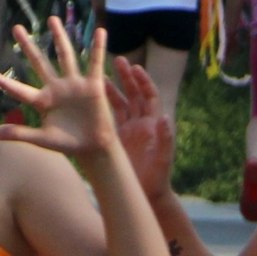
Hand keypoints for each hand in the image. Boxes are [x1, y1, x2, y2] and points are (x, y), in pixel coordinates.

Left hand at [0, 20, 118, 156]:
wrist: (93, 148)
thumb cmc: (68, 144)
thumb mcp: (43, 140)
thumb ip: (21, 134)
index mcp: (43, 101)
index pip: (20, 90)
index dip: (5, 83)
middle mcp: (56, 88)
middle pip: (39, 63)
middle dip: (28, 46)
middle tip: (16, 28)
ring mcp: (74, 85)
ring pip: (65, 56)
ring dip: (60, 38)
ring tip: (52, 19)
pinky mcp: (92, 86)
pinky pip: (95, 63)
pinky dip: (98, 48)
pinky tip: (100, 31)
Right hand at [106, 56, 174, 201]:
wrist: (146, 196)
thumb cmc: (158, 179)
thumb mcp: (163, 160)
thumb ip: (166, 139)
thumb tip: (165, 118)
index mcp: (152, 125)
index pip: (149, 96)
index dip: (143, 81)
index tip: (135, 68)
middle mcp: (140, 125)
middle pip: (133, 95)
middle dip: (126, 77)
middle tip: (117, 60)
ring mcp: (127, 131)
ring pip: (119, 104)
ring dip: (111, 89)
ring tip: (100, 76)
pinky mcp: (116, 140)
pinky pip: (108, 119)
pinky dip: (102, 108)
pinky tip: (91, 99)